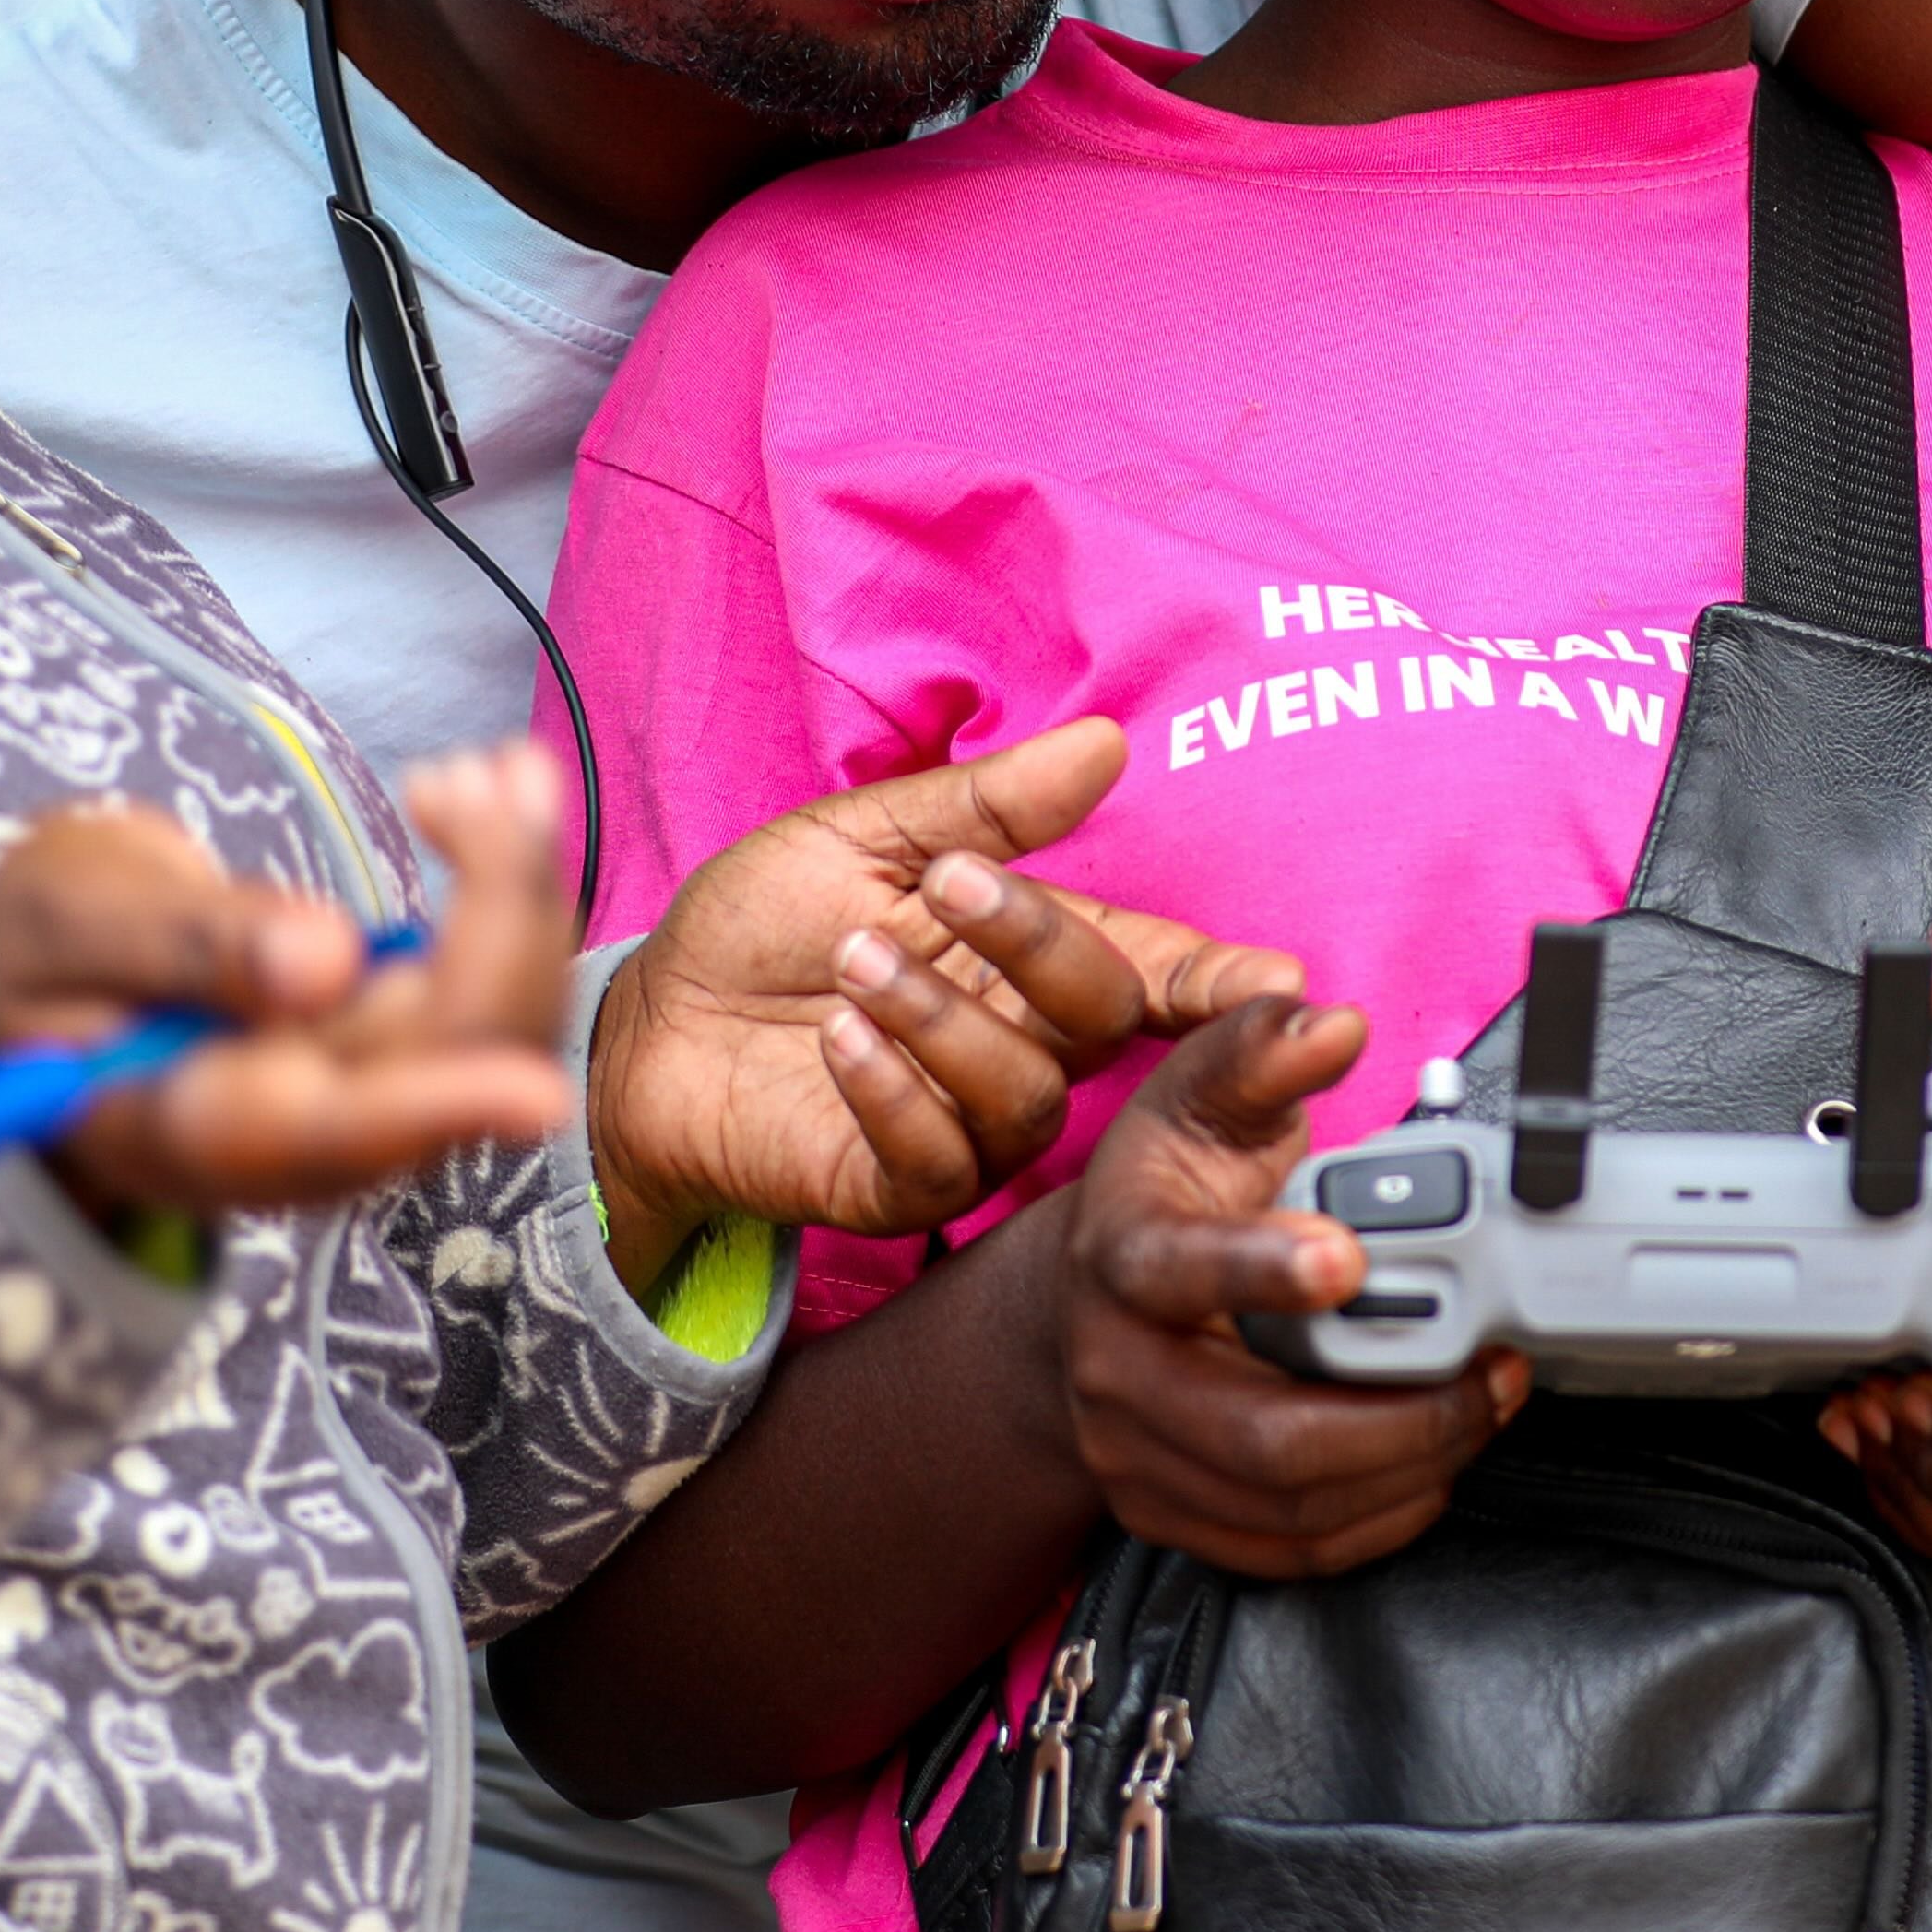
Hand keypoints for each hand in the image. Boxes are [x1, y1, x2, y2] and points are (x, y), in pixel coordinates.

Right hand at [0, 741, 584, 1224]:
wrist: (58, 963)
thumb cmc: (47, 944)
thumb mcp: (73, 923)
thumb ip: (187, 947)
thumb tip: (328, 963)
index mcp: (195, 1126)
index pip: (334, 1132)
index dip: (437, 1109)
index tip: (535, 1092)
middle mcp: (303, 1133)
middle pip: (451, 1056)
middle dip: (501, 907)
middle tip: (467, 771)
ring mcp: (365, 1096)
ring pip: (501, 1016)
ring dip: (521, 882)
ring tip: (489, 765)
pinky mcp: (404, 1048)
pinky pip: (497, 981)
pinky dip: (515, 880)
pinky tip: (499, 785)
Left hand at [587, 718, 1299, 1276]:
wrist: (648, 1024)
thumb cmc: (764, 924)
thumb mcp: (868, 837)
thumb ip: (990, 807)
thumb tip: (1107, 743)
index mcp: (1032, 954)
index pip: (1159, 971)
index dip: (1226, 982)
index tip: (1282, 982)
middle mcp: (1023, 1041)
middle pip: (1101, 1016)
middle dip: (1038, 941)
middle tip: (946, 884)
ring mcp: (968, 1124)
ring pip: (1025, 1092)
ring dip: (943, 1019)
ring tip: (852, 960)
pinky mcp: (900, 1187)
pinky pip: (940, 1159)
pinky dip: (896, 1094)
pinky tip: (839, 1041)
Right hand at [1050, 998, 1523, 1579]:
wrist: (1081, 1303)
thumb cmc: (1161, 1195)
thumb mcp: (1201, 1096)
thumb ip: (1265, 1046)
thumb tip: (1333, 1023)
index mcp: (1121, 1254)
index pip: (1176, 1271)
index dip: (1263, 1269)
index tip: (1349, 1257)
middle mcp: (1119, 1370)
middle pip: (1258, 1433)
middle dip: (1397, 1413)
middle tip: (1482, 1369)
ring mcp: (1142, 1456)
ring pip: (1288, 1504)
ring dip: (1409, 1465)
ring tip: (1479, 1405)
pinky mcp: (1175, 1515)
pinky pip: (1292, 1549)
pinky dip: (1381, 1517)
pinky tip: (1431, 1464)